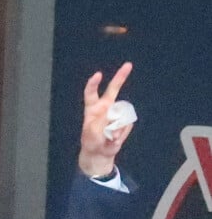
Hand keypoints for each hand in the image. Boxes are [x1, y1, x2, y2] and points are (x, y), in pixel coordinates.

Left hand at [78, 62, 133, 176]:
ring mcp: (116, 114)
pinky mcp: (124, 121)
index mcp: (92, 108)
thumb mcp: (91, 133)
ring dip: (117, 126)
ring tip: (108, 136)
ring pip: (122, 113)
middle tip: (128, 65)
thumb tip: (115, 121)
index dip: (94, 84)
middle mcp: (105, 108)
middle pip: (113, 90)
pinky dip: (122, 132)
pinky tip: (115, 137)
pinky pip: (127, 123)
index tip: (98, 75)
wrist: (100, 153)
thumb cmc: (91, 141)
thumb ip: (102, 124)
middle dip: (120, 77)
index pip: (91, 93)